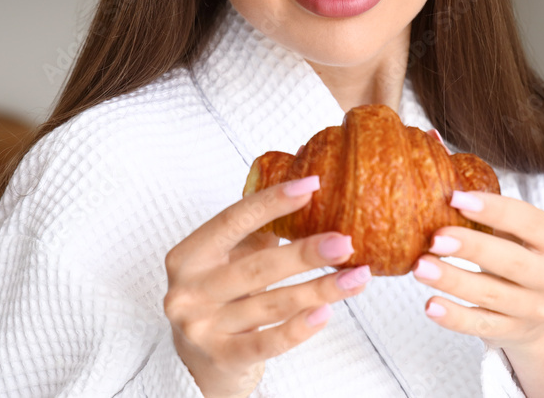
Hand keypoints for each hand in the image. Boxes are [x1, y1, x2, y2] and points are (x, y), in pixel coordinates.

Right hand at [163, 175, 371, 397]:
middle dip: (306, 253)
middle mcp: (188, 290)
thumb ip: (260, 228)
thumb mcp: (230, 258)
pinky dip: (299, 328)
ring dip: (319, 289)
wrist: (198, 358)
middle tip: (344, 242)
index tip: (312, 186)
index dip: (273, 202)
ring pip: (270, 304)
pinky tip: (326, 313)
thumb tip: (309, 186)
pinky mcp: (220, 357)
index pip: (233, 221)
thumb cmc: (221, 295)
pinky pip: (267, 342)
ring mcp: (201, 326)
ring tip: (355, 277)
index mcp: (189, 255)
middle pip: (257, 266)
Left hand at [410, 188, 543, 353]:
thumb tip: (436, 149)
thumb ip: (485, 200)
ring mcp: (537, 310)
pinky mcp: (515, 333)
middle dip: (472, 247)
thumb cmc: (520, 254)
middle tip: (435, 238)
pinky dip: (456, 317)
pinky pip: (482, 326)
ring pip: (493, 296)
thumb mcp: (517, 229)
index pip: (529, 221)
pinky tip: (431, 305)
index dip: (493, 209)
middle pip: (513, 261)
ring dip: (454, 281)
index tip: (455, 198)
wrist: (541, 312)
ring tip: (420, 267)